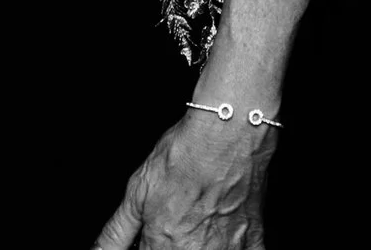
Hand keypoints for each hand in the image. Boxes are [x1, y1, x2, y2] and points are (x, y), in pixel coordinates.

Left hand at [94, 112, 272, 249]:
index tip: (152, 234)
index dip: (148, 246)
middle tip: (177, 219)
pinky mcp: (253, 240)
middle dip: (173, 243)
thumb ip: (117, 231)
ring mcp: (227, 249)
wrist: (227, 131)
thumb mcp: (137, 189)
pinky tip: (222, 233)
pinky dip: (231, 247)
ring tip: (196, 220)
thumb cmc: (185, 154)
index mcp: (164, 244)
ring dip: (199, 245)